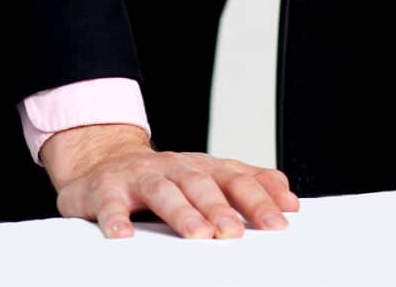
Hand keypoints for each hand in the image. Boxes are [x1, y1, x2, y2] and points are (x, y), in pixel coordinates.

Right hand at [41, 124, 298, 239]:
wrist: (105, 160)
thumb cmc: (165, 176)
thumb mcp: (209, 175)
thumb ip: (248, 185)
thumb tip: (290, 202)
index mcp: (204, 167)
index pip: (238, 179)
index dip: (260, 198)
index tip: (281, 219)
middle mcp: (176, 168)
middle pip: (203, 184)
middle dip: (222, 209)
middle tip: (236, 234)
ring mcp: (142, 176)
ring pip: (164, 191)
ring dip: (183, 213)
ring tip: (198, 234)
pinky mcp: (107, 189)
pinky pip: (111, 204)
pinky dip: (117, 218)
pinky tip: (123, 235)